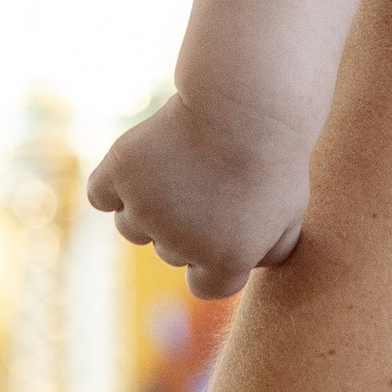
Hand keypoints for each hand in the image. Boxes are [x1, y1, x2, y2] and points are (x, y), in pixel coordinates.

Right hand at [88, 95, 309, 303]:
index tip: (223, 226)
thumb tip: (248, 269)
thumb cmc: (274, 158)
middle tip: (210, 184)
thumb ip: (271, 251)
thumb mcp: (290, 211)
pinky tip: (140, 165)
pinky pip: (101, 195)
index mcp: (223, 262)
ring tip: (179, 171)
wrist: (248, 105)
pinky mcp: (120, 172)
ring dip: (148, 208)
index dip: (213, 258)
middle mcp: (178, 244)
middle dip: (186, 228)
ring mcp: (145, 208)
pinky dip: (113, 184)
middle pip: (168, 253)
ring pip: (131, 228)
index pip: (204, 286)